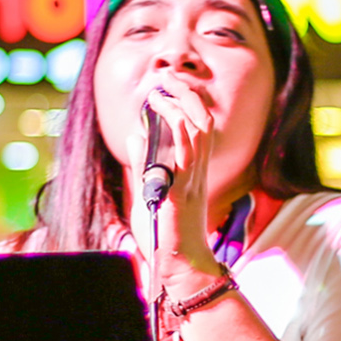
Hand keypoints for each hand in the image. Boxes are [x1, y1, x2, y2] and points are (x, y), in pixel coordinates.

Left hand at [135, 79, 224, 281]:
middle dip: (186, 93)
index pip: (200, 124)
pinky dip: (175, 129)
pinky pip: (185, 153)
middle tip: (166, 76)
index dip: (188, 100)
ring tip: (159, 92)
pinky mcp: (182, 190)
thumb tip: (136, 134)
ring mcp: (193, 179)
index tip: (169, 83)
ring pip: (197, 129)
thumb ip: (146, 162)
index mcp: (195, 168)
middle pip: (203, 119)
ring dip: (178, 105)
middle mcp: (199, 169)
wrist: (181, 264)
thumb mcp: (152, 190)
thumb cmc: (168, 232)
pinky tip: (161, 115)